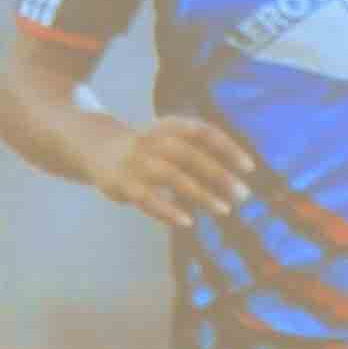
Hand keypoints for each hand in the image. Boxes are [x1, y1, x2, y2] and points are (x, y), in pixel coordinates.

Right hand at [87, 114, 261, 232]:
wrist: (98, 149)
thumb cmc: (148, 149)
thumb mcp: (171, 139)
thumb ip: (198, 151)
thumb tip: (236, 178)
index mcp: (169, 126)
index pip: (203, 132)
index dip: (228, 147)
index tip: (249, 167)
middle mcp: (153, 140)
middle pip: (191, 155)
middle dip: (220, 175)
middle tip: (243, 194)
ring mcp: (137, 162)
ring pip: (172, 177)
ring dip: (201, 194)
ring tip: (224, 210)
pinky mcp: (124, 184)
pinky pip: (148, 199)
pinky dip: (168, 210)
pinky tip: (188, 222)